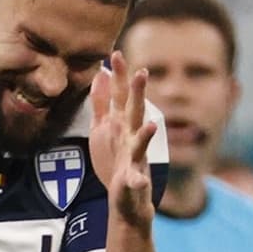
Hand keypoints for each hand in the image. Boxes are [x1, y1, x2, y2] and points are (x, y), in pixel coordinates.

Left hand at [88, 51, 157, 230]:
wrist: (126, 198)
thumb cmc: (114, 160)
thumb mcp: (103, 127)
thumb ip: (101, 102)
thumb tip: (100, 73)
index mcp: (121, 124)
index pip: (120, 96)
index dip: (118, 77)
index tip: (115, 53)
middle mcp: (131, 137)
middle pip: (134, 112)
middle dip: (138, 95)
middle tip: (141, 73)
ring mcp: (134, 158)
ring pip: (141, 143)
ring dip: (146, 134)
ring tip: (152, 126)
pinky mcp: (132, 180)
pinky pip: (135, 180)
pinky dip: (138, 180)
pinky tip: (140, 180)